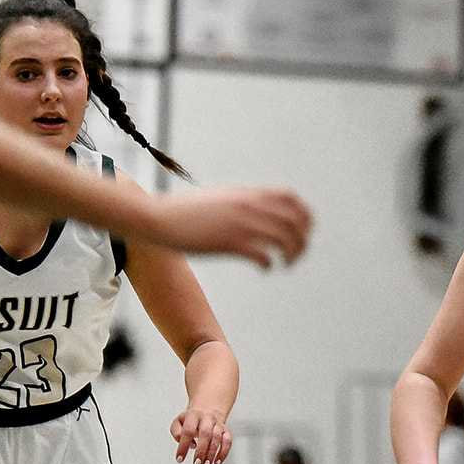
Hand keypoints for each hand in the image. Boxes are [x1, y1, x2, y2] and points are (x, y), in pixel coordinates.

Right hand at [146, 187, 311, 267]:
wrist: (158, 217)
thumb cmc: (187, 210)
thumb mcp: (221, 198)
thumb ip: (244, 202)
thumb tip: (261, 209)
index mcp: (248, 194)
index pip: (291, 199)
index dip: (305, 215)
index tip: (304, 230)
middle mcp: (249, 207)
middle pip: (295, 221)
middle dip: (302, 240)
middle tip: (296, 254)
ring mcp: (240, 224)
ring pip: (284, 240)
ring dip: (291, 255)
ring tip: (285, 264)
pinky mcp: (229, 243)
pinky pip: (264, 255)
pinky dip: (270, 264)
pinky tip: (265, 268)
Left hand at [171, 408, 229, 463]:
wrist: (207, 410)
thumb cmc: (191, 421)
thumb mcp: (178, 422)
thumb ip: (177, 432)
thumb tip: (189, 444)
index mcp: (193, 415)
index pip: (188, 431)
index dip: (183, 446)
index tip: (180, 458)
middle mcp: (207, 418)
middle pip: (206, 433)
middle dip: (201, 450)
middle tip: (196, 463)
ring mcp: (218, 424)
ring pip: (217, 438)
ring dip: (212, 453)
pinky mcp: (226, 430)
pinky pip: (228, 441)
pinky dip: (224, 452)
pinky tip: (217, 461)